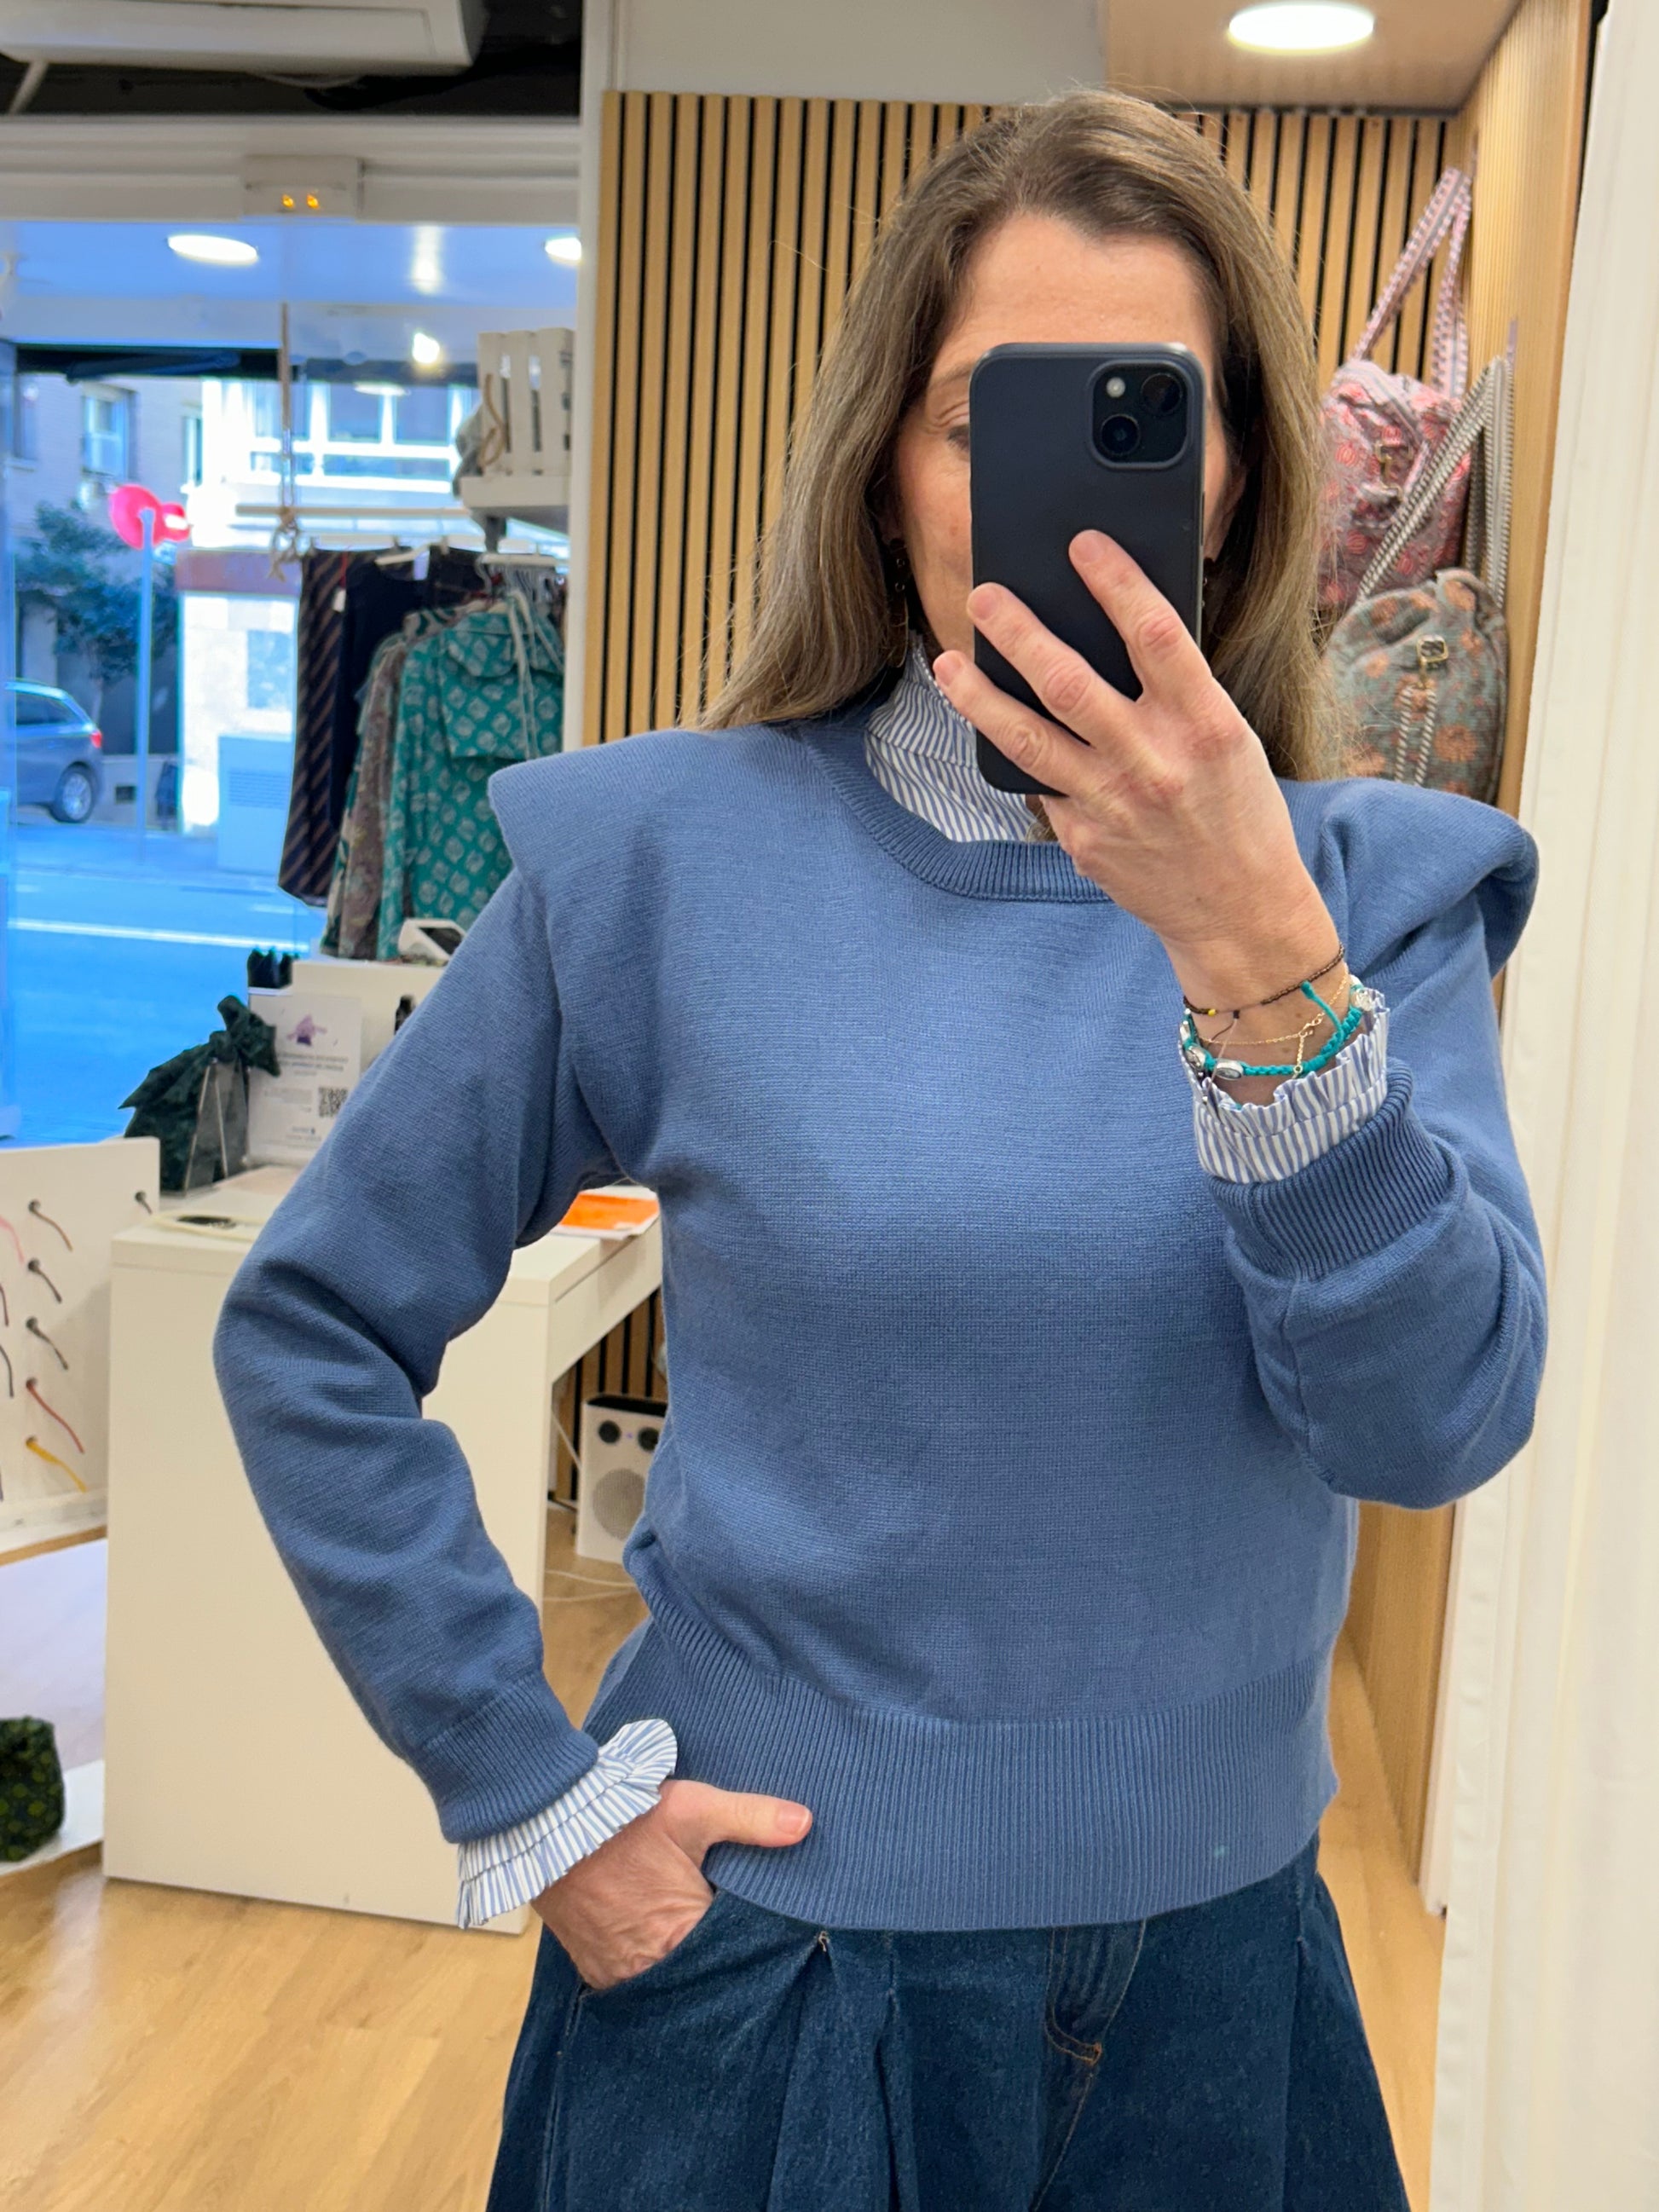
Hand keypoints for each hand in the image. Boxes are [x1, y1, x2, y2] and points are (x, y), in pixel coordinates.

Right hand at [532, 1777, 811, 1990]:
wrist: (547, 1824)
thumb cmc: (623, 1817)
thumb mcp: (694, 1808)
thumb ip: (751, 1818)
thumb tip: (805, 1823)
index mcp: (683, 1937)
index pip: (735, 1958)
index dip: (752, 1943)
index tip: (768, 1930)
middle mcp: (650, 1969)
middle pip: (701, 1974)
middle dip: (718, 1957)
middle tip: (733, 1932)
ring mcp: (617, 1975)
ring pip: (666, 1980)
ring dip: (681, 1963)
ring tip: (696, 1936)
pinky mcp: (593, 1969)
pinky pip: (632, 1980)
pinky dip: (648, 1965)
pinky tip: (658, 1941)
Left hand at [931, 531, 1341, 1031]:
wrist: (1239, 913)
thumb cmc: (1238, 813)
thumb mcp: (1231, 740)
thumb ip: (1179, 694)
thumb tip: (1115, 634)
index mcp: (1207, 726)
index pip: (1156, 636)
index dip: (1116, 582)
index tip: (1083, 544)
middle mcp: (1155, 763)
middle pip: (1070, 682)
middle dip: (1019, 633)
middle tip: (984, 596)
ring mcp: (1112, 805)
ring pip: (1029, 738)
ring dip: (979, 697)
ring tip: (949, 662)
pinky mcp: (1083, 840)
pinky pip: (1039, 784)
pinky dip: (1015, 751)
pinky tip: (991, 723)